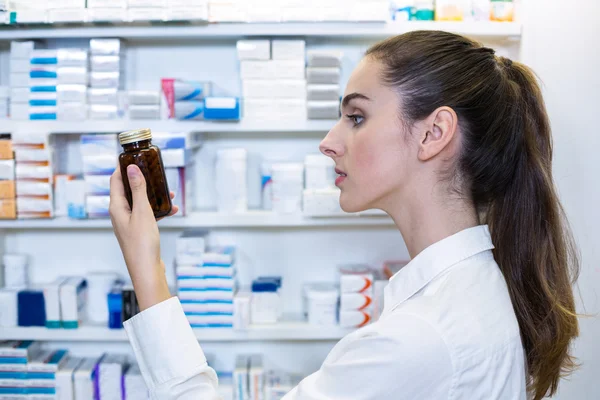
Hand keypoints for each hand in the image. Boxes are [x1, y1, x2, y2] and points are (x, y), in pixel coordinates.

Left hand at [109, 164, 177, 310]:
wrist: (146, 271)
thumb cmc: (142, 244)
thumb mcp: (142, 212)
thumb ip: (138, 190)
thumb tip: (132, 169)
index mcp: (116, 207)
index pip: (115, 180)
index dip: (123, 167)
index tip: (133, 156)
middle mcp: (120, 214)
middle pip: (128, 189)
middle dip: (141, 179)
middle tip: (153, 170)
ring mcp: (129, 223)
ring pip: (140, 202)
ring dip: (152, 195)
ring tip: (168, 191)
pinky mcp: (139, 231)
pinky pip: (147, 214)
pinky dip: (158, 210)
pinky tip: (171, 210)